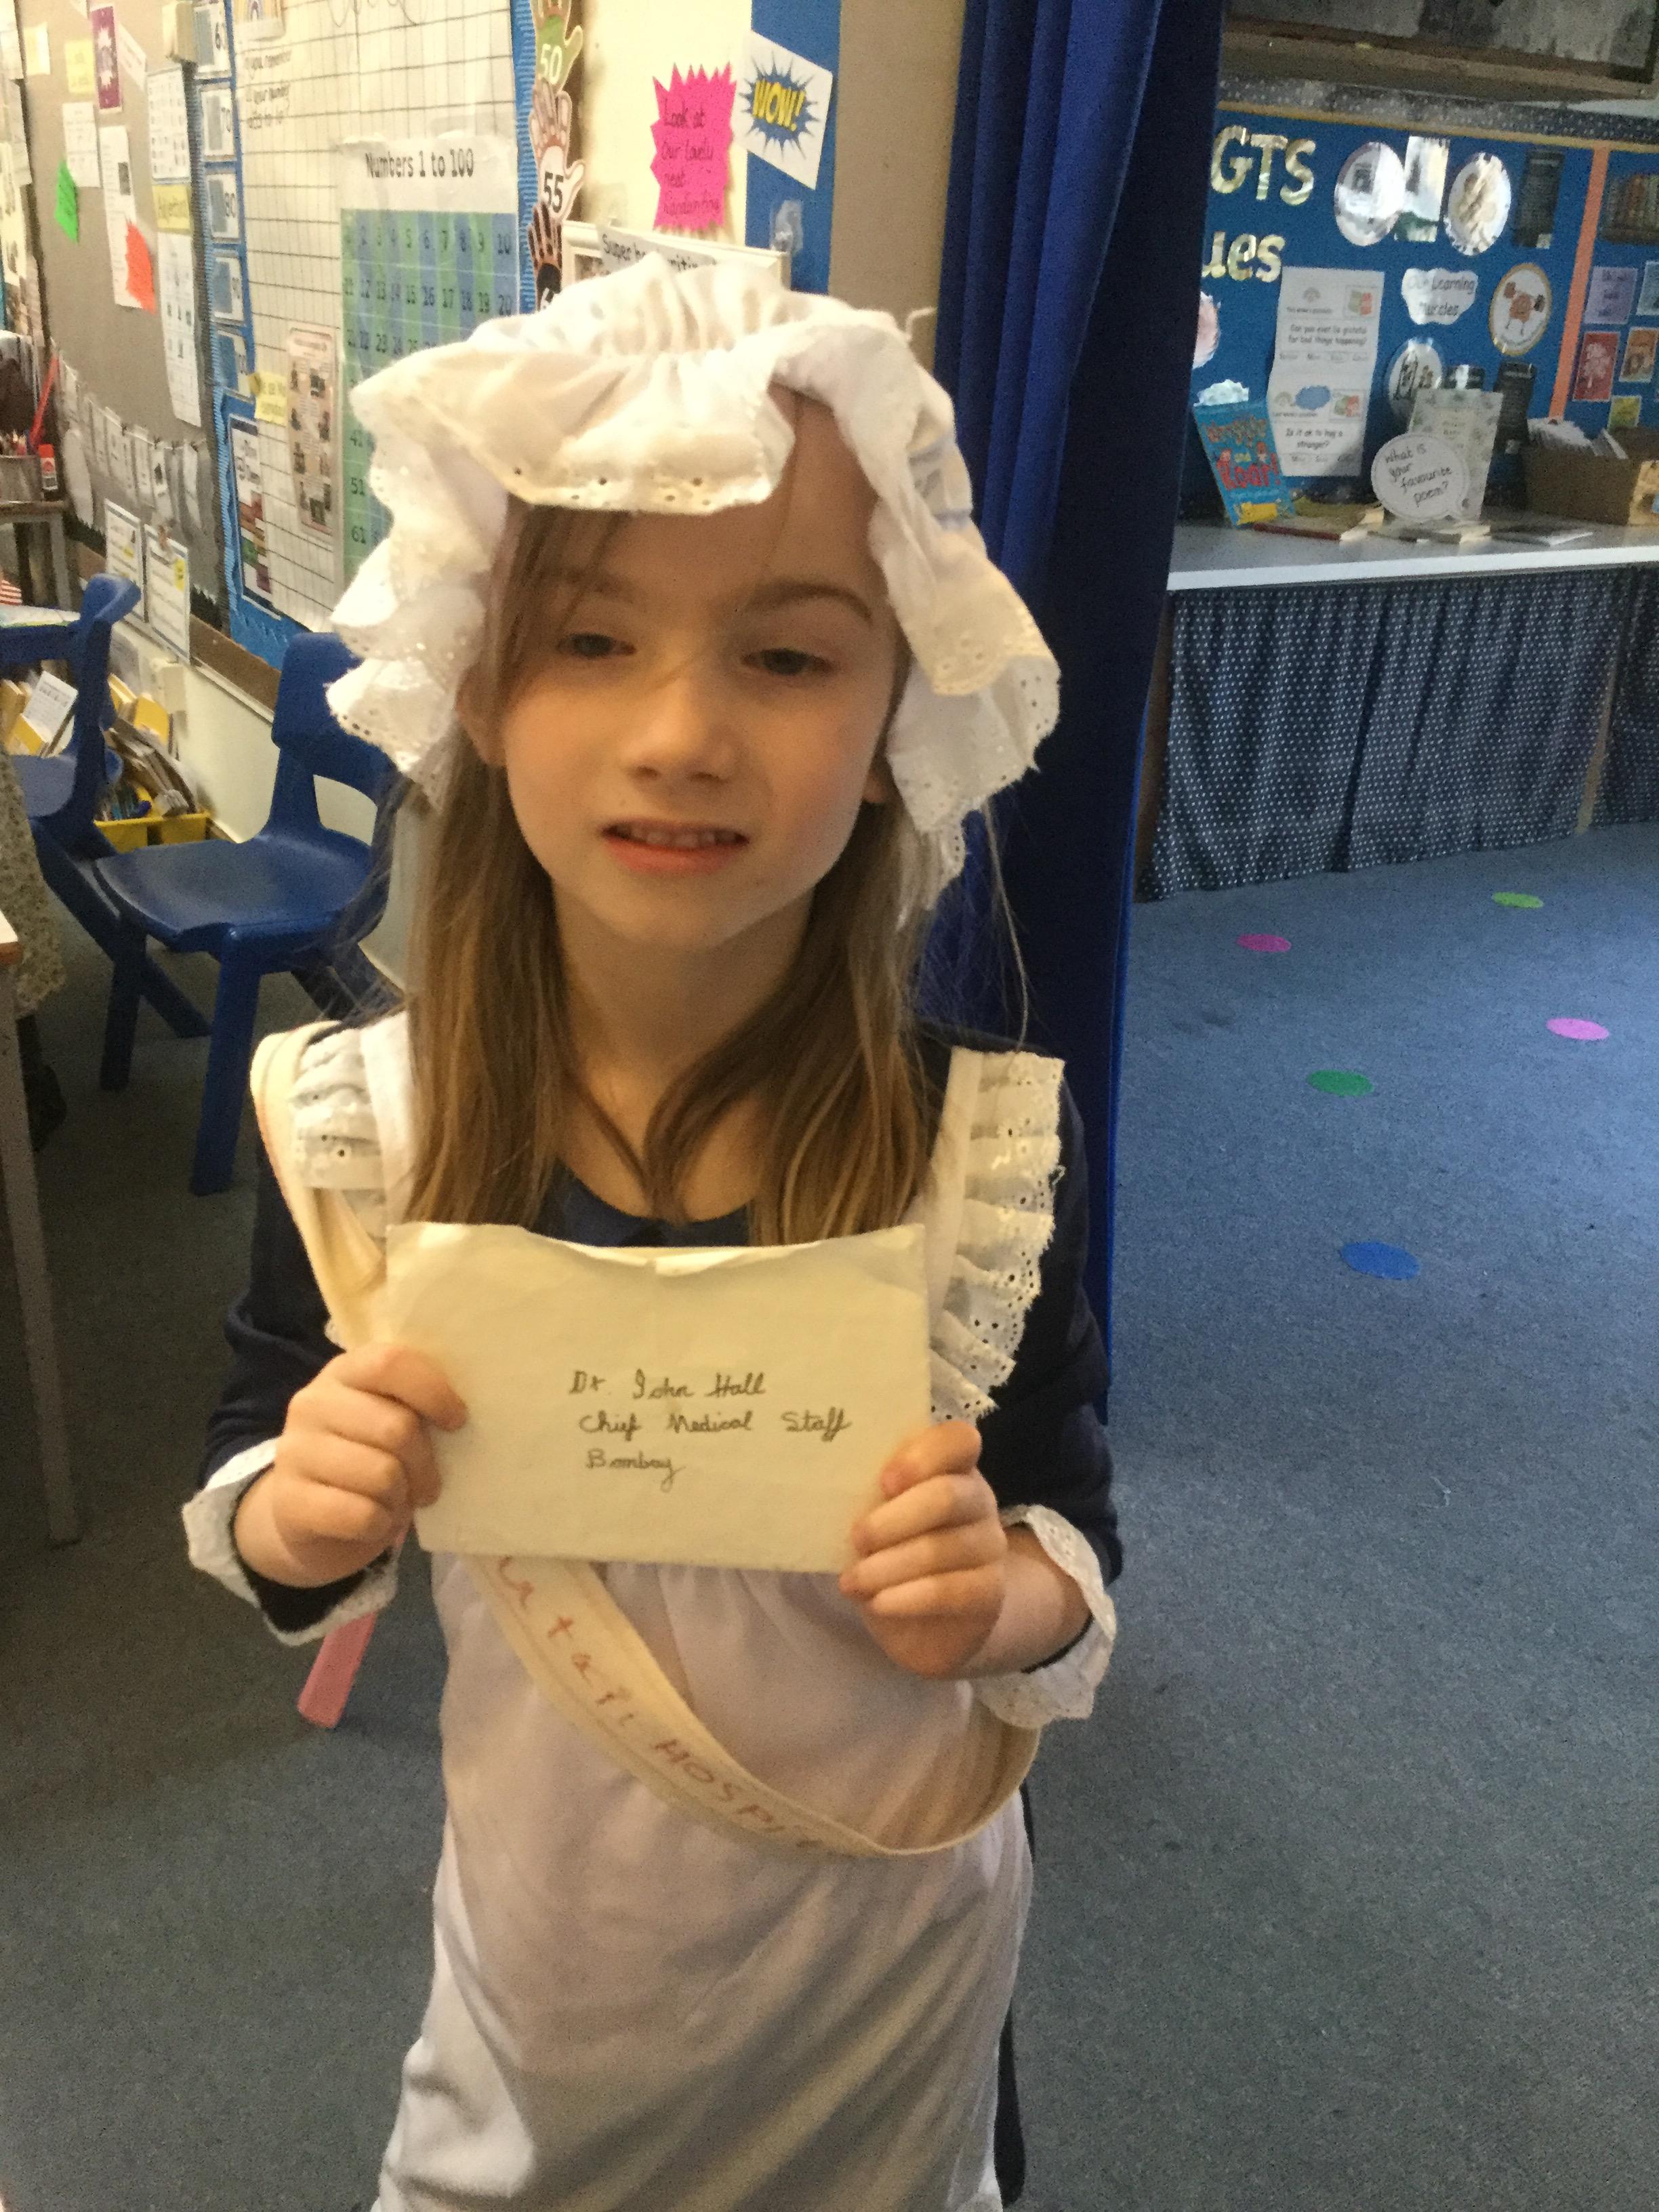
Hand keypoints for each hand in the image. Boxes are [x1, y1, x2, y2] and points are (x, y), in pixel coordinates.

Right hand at [233, 1346, 465, 1589]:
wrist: (307, 1516)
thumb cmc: (365, 1459)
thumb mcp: (386, 1420)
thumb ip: (414, 1406)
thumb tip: (460, 1417)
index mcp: (343, 1373)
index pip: (390, 1363)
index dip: (432, 1391)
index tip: (456, 1420)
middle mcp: (312, 1404)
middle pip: (396, 1427)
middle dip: (425, 1463)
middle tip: (428, 1483)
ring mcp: (295, 1452)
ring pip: (382, 1475)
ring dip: (402, 1498)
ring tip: (396, 1501)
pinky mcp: (291, 1501)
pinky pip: (362, 1515)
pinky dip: (381, 1525)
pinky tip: (375, 1522)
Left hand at [838, 1421, 1007, 1678]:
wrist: (927, 1621)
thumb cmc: (891, 1551)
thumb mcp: (875, 1517)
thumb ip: (864, 1495)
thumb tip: (818, 1485)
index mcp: (951, 1467)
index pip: (958, 1440)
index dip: (922, 1456)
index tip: (883, 1482)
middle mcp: (978, 1500)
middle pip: (948, 1496)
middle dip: (895, 1518)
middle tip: (857, 1538)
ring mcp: (989, 1546)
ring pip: (942, 1549)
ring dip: (889, 1566)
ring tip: (852, 1581)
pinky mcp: (990, 1592)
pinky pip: (951, 1591)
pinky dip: (908, 1598)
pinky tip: (878, 1603)